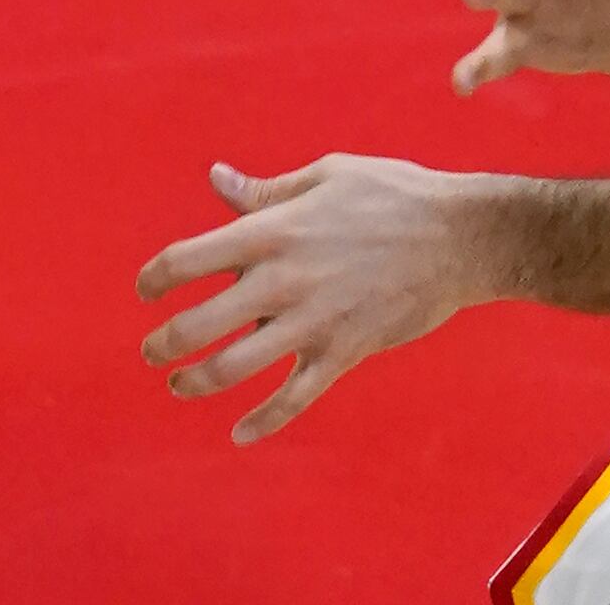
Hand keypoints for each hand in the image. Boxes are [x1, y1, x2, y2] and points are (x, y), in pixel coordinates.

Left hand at [134, 154, 504, 442]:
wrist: (462, 237)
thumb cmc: (394, 194)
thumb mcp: (328, 176)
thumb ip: (266, 192)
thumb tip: (216, 180)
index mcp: (275, 231)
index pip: (188, 259)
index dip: (155, 278)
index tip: (146, 291)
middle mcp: (285, 280)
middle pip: (199, 324)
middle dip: (164, 344)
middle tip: (153, 351)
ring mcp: (313, 321)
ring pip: (235, 368)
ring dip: (196, 382)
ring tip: (179, 385)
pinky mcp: (343, 352)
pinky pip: (294, 398)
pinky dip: (263, 421)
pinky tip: (239, 434)